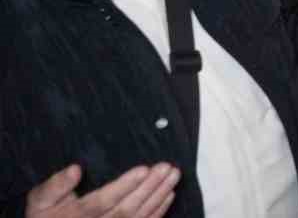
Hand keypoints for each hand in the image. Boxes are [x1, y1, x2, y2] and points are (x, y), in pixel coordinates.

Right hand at [25, 162, 179, 217]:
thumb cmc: (46, 216)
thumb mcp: (40, 201)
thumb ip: (55, 186)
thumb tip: (75, 170)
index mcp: (74, 216)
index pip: (102, 202)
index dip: (123, 186)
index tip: (143, 169)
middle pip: (125, 210)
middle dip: (149, 188)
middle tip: (166, 168)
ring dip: (158, 197)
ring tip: (173, 176)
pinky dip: (158, 212)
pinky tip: (169, 196)